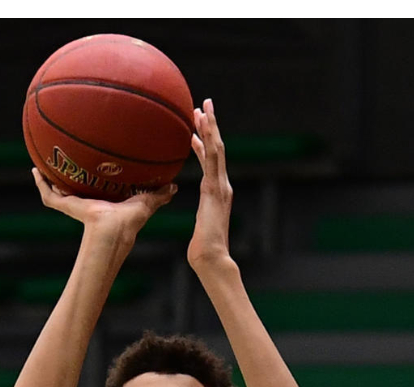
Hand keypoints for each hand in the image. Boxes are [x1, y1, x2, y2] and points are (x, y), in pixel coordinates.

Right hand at [32, 168, 174, 240]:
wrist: (114, 228)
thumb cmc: (131, 219)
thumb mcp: (146, 202)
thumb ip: (159, 195)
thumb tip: (174, 186)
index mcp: (104, 201)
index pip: (96, 187)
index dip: (92, 176)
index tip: (90, 162)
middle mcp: (87, 201)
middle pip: (73, 187)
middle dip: (68, 174)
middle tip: (63, 157)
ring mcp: (73, 203)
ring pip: (57, 189)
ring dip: (49, 177)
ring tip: (43, 161)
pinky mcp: (64, 205)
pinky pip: (47, 193)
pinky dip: (40, 182)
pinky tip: (35, 169)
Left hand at [187, 98, 234, 268]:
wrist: (212, 256)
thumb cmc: (203, 247)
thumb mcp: (200, 222)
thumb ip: (200, 211)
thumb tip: (190, 210)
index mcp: (218, 191)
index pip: (212, 159)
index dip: (206, 139)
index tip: (198, 123)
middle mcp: (223, 185)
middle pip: (218, 148)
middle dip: (211, 125)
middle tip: (204, 103)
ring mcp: (221, 186)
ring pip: (217, 149)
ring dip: (210, 127)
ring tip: (203, 107)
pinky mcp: (215, 189)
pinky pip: (212, 161)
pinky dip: (208, 143)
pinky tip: (200, 130)